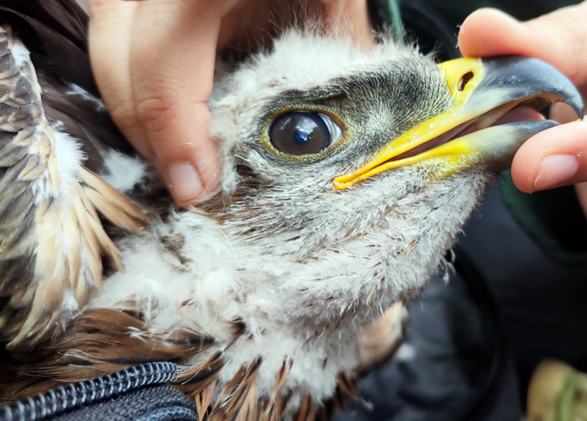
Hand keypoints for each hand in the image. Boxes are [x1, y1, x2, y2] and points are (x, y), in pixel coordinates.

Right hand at [88, 0, 371, 205]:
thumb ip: (334, 57)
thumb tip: (332, 137)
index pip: (160, 66)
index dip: (173, 136)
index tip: (196, 188)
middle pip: (115, 63)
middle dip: (147, 131)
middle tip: (190, 180)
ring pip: (104, 49)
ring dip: (137, 106)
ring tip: (184, 148)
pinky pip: (116, 34)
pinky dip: (140, 75)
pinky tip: (180, 103)